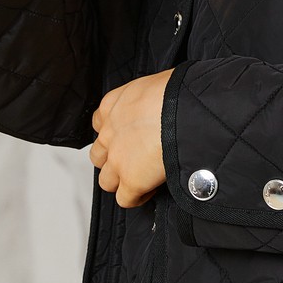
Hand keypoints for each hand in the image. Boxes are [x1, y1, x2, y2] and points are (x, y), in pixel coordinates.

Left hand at [88, 70, 173, 206]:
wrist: (184, 110)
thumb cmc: (176, 92)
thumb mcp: (156, 83)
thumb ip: (150, 96)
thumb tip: (165, 100)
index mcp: (111, 107)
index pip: (100, 124)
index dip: (114, 134)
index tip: (130, 136)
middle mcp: (109, 134)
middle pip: (99, 156)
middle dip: (113, 160)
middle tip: (134, 158)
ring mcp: (117, 160)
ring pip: (106, 181)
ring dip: (121, 181)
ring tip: (142, 177)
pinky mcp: (131, 181)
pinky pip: (125, 200)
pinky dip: (137, 198)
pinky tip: (151, 189)